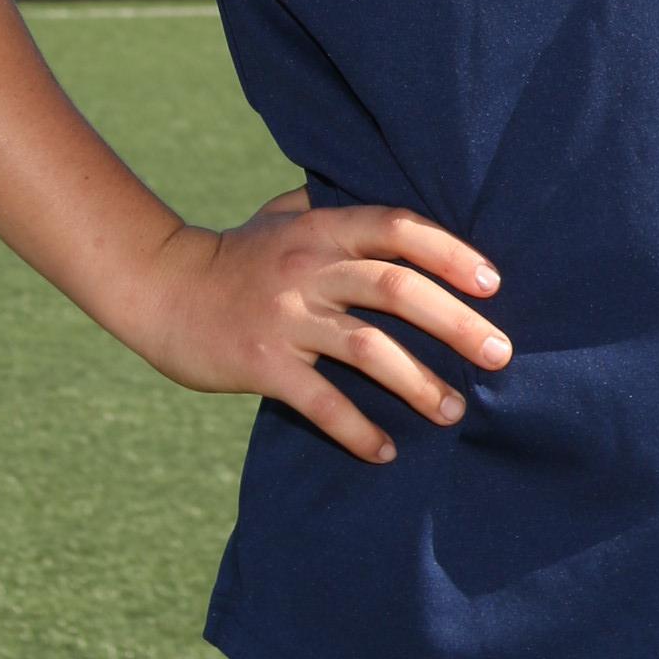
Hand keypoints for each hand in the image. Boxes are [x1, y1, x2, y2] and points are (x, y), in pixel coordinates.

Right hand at [140, 191, 508, 465]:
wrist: (158, 287)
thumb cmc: (232, 255)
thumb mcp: (281, 216)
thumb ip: (331, 208)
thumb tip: (396, 213)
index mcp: (320, 229)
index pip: (397, 229)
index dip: (449, 252)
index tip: (493, 283)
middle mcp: (307, 269)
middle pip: (395, 288)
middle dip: (455, 323)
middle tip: (500, 355)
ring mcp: (284, 317)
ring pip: (367, 348)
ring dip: (418, 383)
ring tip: (454, 411)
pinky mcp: (260, 363)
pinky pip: (320, 401)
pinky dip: (356, 429)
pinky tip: (384, 451)